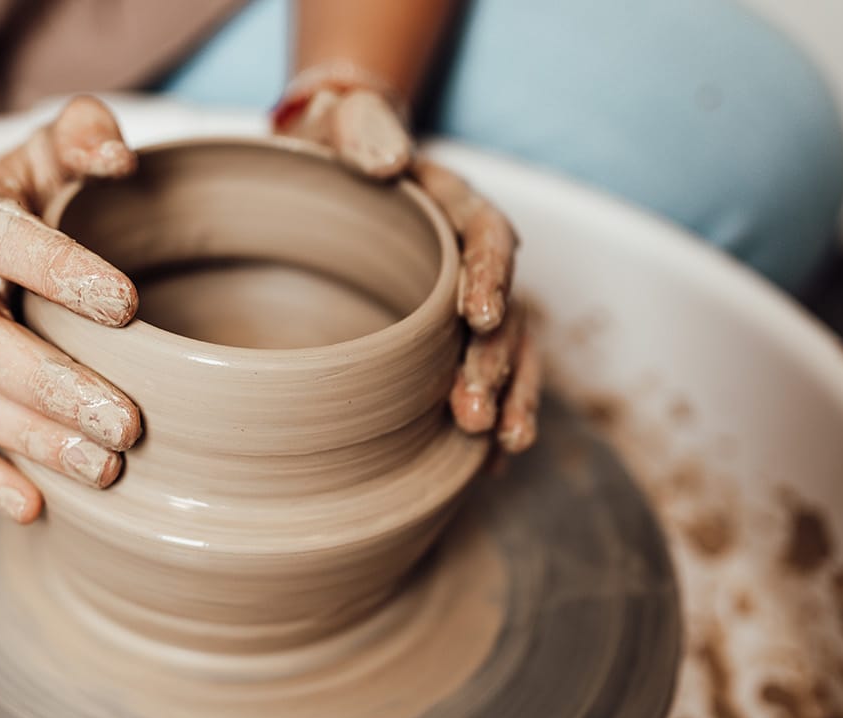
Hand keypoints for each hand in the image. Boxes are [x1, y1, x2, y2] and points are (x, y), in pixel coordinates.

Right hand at [0, 96, 143, 523]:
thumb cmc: (18, 199)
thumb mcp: (45, 150)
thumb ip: (82, 133)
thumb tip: (120, 157)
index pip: (7, 243)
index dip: (60, 271)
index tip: (127, 305)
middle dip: (54, 387)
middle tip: (128, 424)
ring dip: (32, 442)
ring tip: (106, 471)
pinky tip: (35, 508)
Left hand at [274, 73, 541, 453]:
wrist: (333, 171)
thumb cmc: (335, 148)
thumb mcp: (341, 125)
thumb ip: (363, 131)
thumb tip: (389, 162)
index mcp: (456, 207)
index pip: (489, 238)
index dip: (490, 278)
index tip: (480, 318)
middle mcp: (476, 260)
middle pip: (503, 312)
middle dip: (493, 365)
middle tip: (471, 413)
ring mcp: (469, 303)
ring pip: (509, 354)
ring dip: (509, 400)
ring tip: (500, 446)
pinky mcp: (454, 340)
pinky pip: (489, 380)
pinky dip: (494, 418)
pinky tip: (487, 466)